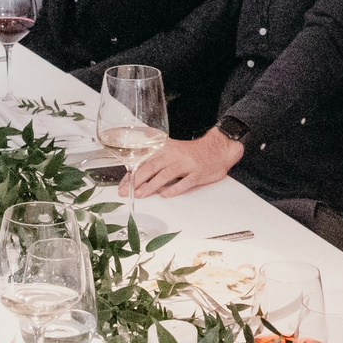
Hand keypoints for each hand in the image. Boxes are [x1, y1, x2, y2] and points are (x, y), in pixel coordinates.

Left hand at [121, 127, 242, 197]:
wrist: (219, 148)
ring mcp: (187, 164)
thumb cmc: (193, 152)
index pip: (144, 160)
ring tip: (140, 194)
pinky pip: (185, 182)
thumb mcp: (173, 148)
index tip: (123, 184)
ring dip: (151, 186)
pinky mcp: (198, 173)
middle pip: (152, 167)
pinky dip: (174, 189)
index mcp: (166, 148)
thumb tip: (136, 167)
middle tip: (126, 191)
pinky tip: (165, 195)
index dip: (132, 173)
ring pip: (165, 175)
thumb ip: (156, 155)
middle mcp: (175, 155)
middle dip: (136, 180)